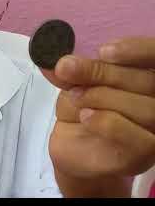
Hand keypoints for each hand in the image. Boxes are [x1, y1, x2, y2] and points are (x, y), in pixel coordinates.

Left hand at [41, 37, 154, 194]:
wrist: (75, 153)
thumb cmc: (82, 114)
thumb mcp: (74, 86)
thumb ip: (73, 73)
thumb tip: (61, 62)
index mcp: (147, 79)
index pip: (154, 56)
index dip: (137, 51)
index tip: (104, 50)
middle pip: (148, 82)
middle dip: (104, 73)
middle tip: (67, 69)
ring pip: (145, 109)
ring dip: (101, 97)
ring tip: (75, 97)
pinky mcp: (143, 155)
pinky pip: (134, 137)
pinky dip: (106, 122)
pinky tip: (85, 116)